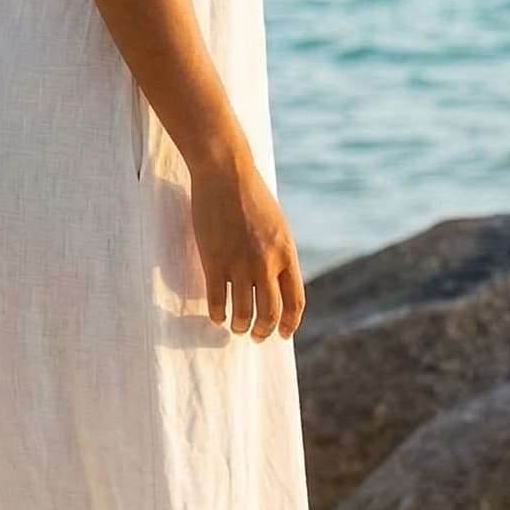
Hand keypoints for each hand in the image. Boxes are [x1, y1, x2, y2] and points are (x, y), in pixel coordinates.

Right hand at [188, 149, 306, 339]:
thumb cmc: (252, 197)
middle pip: (270, 313)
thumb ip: (280, 256)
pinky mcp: (213, 260)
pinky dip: (217, 314)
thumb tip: (277, 286)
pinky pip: (217, 300)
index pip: (295, 302)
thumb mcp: (278, 227)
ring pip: (243, 312)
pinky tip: (217, 316)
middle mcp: (266, 263)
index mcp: (286, 254)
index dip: (290, 324)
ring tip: (237, 327)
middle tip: (257, 336)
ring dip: (240, 326)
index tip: (282, 334)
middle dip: (263, 331)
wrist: (226, 173)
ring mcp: (239, 263)